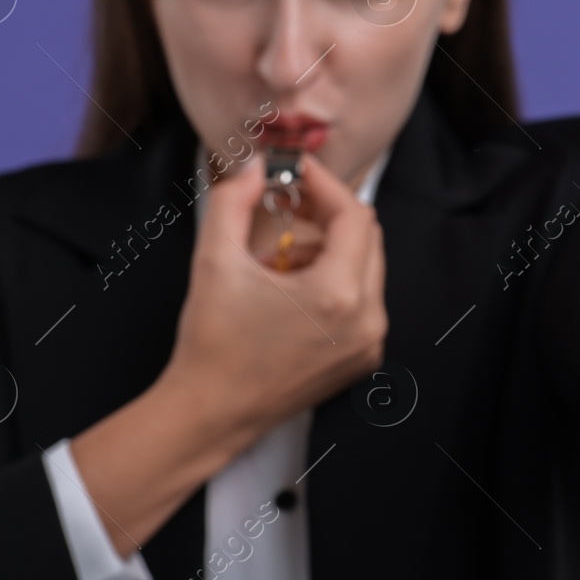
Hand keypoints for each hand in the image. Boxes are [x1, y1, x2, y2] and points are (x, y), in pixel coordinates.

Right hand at [154, 148, 388, 435]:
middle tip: (284, 205)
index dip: (324, 184)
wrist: (210, 413)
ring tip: (275, 261)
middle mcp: (367, 320)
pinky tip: (289, 291)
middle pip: (365, 238)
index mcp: (338, 295)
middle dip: (325, 215)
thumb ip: (233, 199)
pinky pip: (362, 300)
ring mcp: (369, 343)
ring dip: (325, 250)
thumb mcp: (214, 259)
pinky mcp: (363, 358)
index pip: (353, 215)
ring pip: (364, 268)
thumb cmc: (212, 342)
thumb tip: (256, 167)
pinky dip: (332, 282)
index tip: (295, 172)